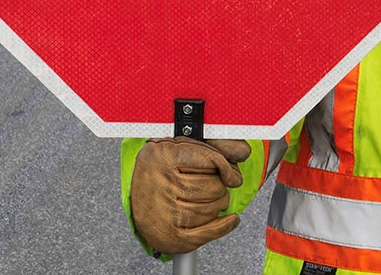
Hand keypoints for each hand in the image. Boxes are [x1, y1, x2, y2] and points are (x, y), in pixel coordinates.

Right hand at [130, 137, 250, 254]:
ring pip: (212, 209)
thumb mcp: (186, 146)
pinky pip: (205, 233)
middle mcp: (159, 183)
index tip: (230, 173)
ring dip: (220, 204)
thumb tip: (244, 152)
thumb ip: (217, 144)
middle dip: (222, 187)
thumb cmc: (166, 166)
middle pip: (214, 187)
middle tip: (215, 186)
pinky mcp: (168, 235)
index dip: (227, 167)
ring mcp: (162, 211)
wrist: (136, 193)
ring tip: (213, 199)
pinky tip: (231, 219)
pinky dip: (223, 226)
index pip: (211, 160)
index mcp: (163, 155)